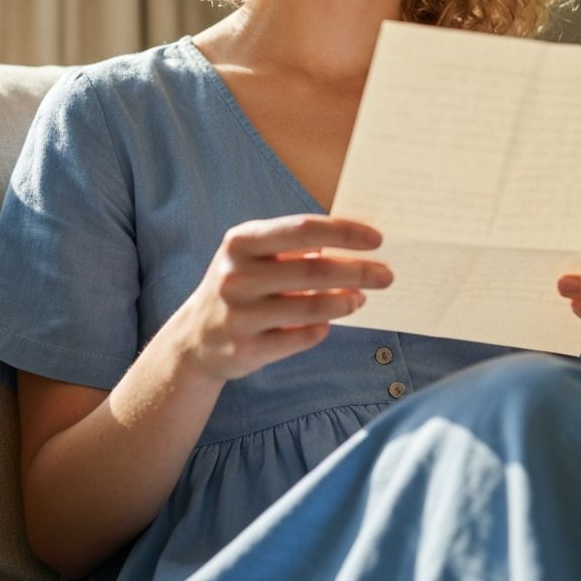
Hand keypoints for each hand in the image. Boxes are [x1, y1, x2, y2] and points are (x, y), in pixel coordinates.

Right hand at [181, 215, 391, 380]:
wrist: (195, 339)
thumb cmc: (243, 285)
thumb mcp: (256, 256)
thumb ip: (297, 246)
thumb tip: (357, 244)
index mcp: (241, 242)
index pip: (302, 230)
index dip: (343, 233)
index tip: (377, 239)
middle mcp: (236, 276)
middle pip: (312, 270)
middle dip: (357, 271)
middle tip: (386, 274)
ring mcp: (238, 315)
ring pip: (310, 308)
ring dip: (345, 302)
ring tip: (362, 298)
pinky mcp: (245, 350)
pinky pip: (301, 338)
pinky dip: (322, 329)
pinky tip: (330, 322)